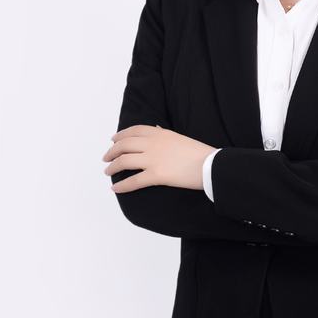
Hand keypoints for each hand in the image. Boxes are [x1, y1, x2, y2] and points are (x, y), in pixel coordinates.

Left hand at [103, 125, 217, 193]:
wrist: (210, 164)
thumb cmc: (199, 152)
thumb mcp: (179, 136)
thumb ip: (164, 134)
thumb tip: (156, 129)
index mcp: (160, 133)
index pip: (133, 131)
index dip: (120, 136)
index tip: (114, 140)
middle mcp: (153, 144)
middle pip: (124, 145)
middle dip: (112, 152)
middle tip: (106, 158)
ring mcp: (153, 159)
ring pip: (124, 161)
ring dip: (113, 167)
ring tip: (108, 172)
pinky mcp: (156, 175)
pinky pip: (133, 181)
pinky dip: (121, 185)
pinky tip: (115, 188)